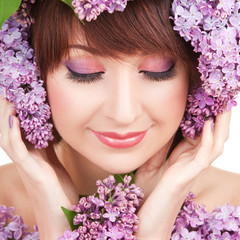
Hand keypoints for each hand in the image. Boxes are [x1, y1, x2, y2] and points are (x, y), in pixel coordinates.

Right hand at [0, 96, 77, 238]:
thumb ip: (48, 147)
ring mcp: (26, 165)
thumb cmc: (58, 189)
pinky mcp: (31, 171)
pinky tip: (14, 120)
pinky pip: (18, 150)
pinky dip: (13, 134)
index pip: (20, 129)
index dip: (18, 112)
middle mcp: (25, 158)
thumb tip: (49, 130)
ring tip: (9, 101)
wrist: (61, 214)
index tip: (21, 95)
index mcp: (31, 155)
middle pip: (10, 131)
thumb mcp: (53, 162)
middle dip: (9, 111)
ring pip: (9, 138)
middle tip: (12, 93)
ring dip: (7, 118)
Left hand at [135, 110, 230, 239]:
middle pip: (215, 136)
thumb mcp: (158, 161)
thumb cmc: (154, 189)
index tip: (210, 99)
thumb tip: (165, 127)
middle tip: (224, 99)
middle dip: (222, 117)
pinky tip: (207, 124)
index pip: (204, 133)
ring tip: (223, 106)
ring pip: (216, 143)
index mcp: (189, 156)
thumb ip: (165, 146)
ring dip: (221, 125)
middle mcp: (195, 161)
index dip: (210, 117)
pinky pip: (204, 155)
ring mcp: (194, 168)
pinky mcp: (189, 174)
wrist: (153, 214)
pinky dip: (208, 139)